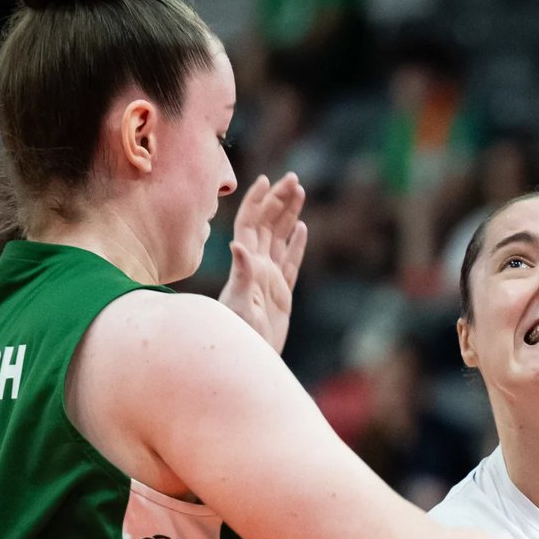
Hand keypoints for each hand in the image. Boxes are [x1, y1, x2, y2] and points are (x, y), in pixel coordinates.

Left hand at [219, 172, 307, 355]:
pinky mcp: (281, 294)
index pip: (250, 224)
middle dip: (279, 201)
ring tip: (300, 192)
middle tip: (294, 178)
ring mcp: (269, 280)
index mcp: (247, 265)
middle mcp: (256, 268)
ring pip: (280, 239)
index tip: (268, 181)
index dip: (257, 202)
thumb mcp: (241, 305)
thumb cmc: (241, 335)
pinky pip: (290, 263)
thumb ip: (241, 275)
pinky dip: (296, 244)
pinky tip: (301, 228)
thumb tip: (237, 245)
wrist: (250, 359)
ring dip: (288, 215)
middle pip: (267, 226)